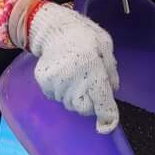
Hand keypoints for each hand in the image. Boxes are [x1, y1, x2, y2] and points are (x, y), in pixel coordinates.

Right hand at [23, 2, 120, 133]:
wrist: (54, 27)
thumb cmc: (84, 35)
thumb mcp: (105, 47)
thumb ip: (110, 71)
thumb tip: (111, 91)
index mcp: (92, 69)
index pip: (101, 101)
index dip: (106, 116)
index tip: (106, 126)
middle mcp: (73, 80)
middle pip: (83, 108)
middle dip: (89, 102)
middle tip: (89, 84)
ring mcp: (55, 84)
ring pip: (69, 103)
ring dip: (74, 95)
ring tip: (74, 73)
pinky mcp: (44, 84)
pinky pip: (56, 96)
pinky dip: (61, 90)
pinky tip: (63, 73)